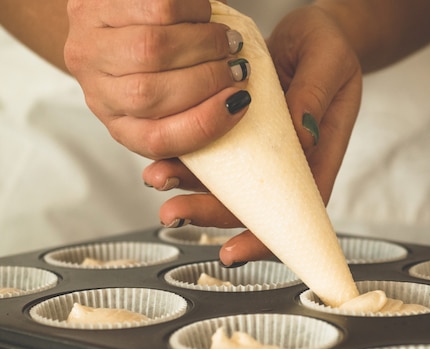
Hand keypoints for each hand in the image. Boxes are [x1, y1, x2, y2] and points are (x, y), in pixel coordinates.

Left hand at [64, 0, 250, 159]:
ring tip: (225, 40)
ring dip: (203, 42)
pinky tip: (202, 14)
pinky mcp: (94, 7)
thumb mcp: (176, 108)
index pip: (157, 141)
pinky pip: (153, 8)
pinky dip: (191, 10)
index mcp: (125, 128)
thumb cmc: (158, 69)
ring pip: (152, 49)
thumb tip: (213, 155)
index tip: (239, 103)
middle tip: (237, 67)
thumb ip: (198, 130)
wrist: (115, 20)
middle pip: (152, 94)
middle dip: (209, 77)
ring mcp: (91, 49)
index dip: (205, 124)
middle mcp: (100, 94)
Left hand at [143, 4, 362, 265]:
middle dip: (209, 212)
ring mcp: (261, 147)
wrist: (314, 31)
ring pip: (226, 180)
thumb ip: (315, 96)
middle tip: (174, 212)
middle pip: (251, 203)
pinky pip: (214, 148)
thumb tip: (299, 135)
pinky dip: (188, 154)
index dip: (265, 236)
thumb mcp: (329, 62)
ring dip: (190, 185)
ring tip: (158, 178)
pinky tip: (164, 152)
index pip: (297, 208)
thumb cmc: (331, 47)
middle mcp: (287, 159)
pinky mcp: (239, 128)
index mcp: (320, 153)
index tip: (233, 251)